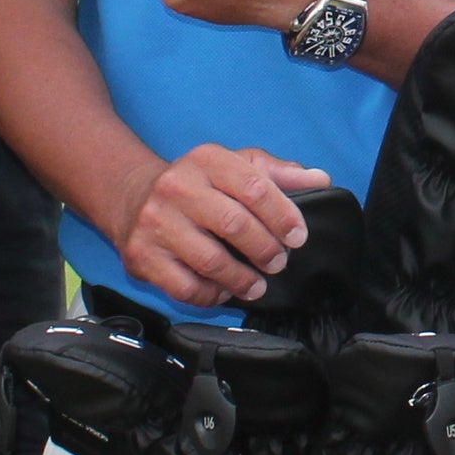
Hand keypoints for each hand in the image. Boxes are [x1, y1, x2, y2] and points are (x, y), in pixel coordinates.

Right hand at [112, 143, 326, 305]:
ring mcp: (156, 222)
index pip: (255, 187)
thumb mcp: (236, 166)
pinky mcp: (141, 255)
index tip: (297, 237)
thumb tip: (320, 179)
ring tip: (257, 284)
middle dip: (265, 249)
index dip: (282, 216)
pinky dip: (212, 295)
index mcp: (207, 160)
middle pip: (235, 224)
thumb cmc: (198, 185)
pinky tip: (224, 291)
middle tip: (278, 263)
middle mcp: (177, 187)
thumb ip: (278, 173)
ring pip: (211, 260)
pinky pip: (185, 286)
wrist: (133, 198)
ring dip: (242, 279)